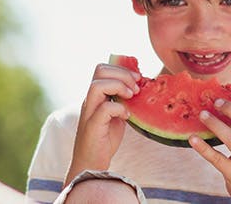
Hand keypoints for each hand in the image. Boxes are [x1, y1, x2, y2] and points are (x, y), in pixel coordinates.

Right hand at [65, 63, 140, 185]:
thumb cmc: (105, 138)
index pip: (103, 68)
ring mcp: (89, 112)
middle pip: (99, 70)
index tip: (138, 78)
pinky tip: (127, 116)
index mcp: (96, 95)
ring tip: (131, 96)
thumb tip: (141, 86)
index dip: (122, 68)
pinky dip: (119, 108)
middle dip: (122, 74)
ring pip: (97, 85)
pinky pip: (104, 108)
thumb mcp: (118, 113)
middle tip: (136, 87)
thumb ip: (124, 100)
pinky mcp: (92, 126)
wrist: (92, 162)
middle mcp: (90, 100)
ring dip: (119, 86)